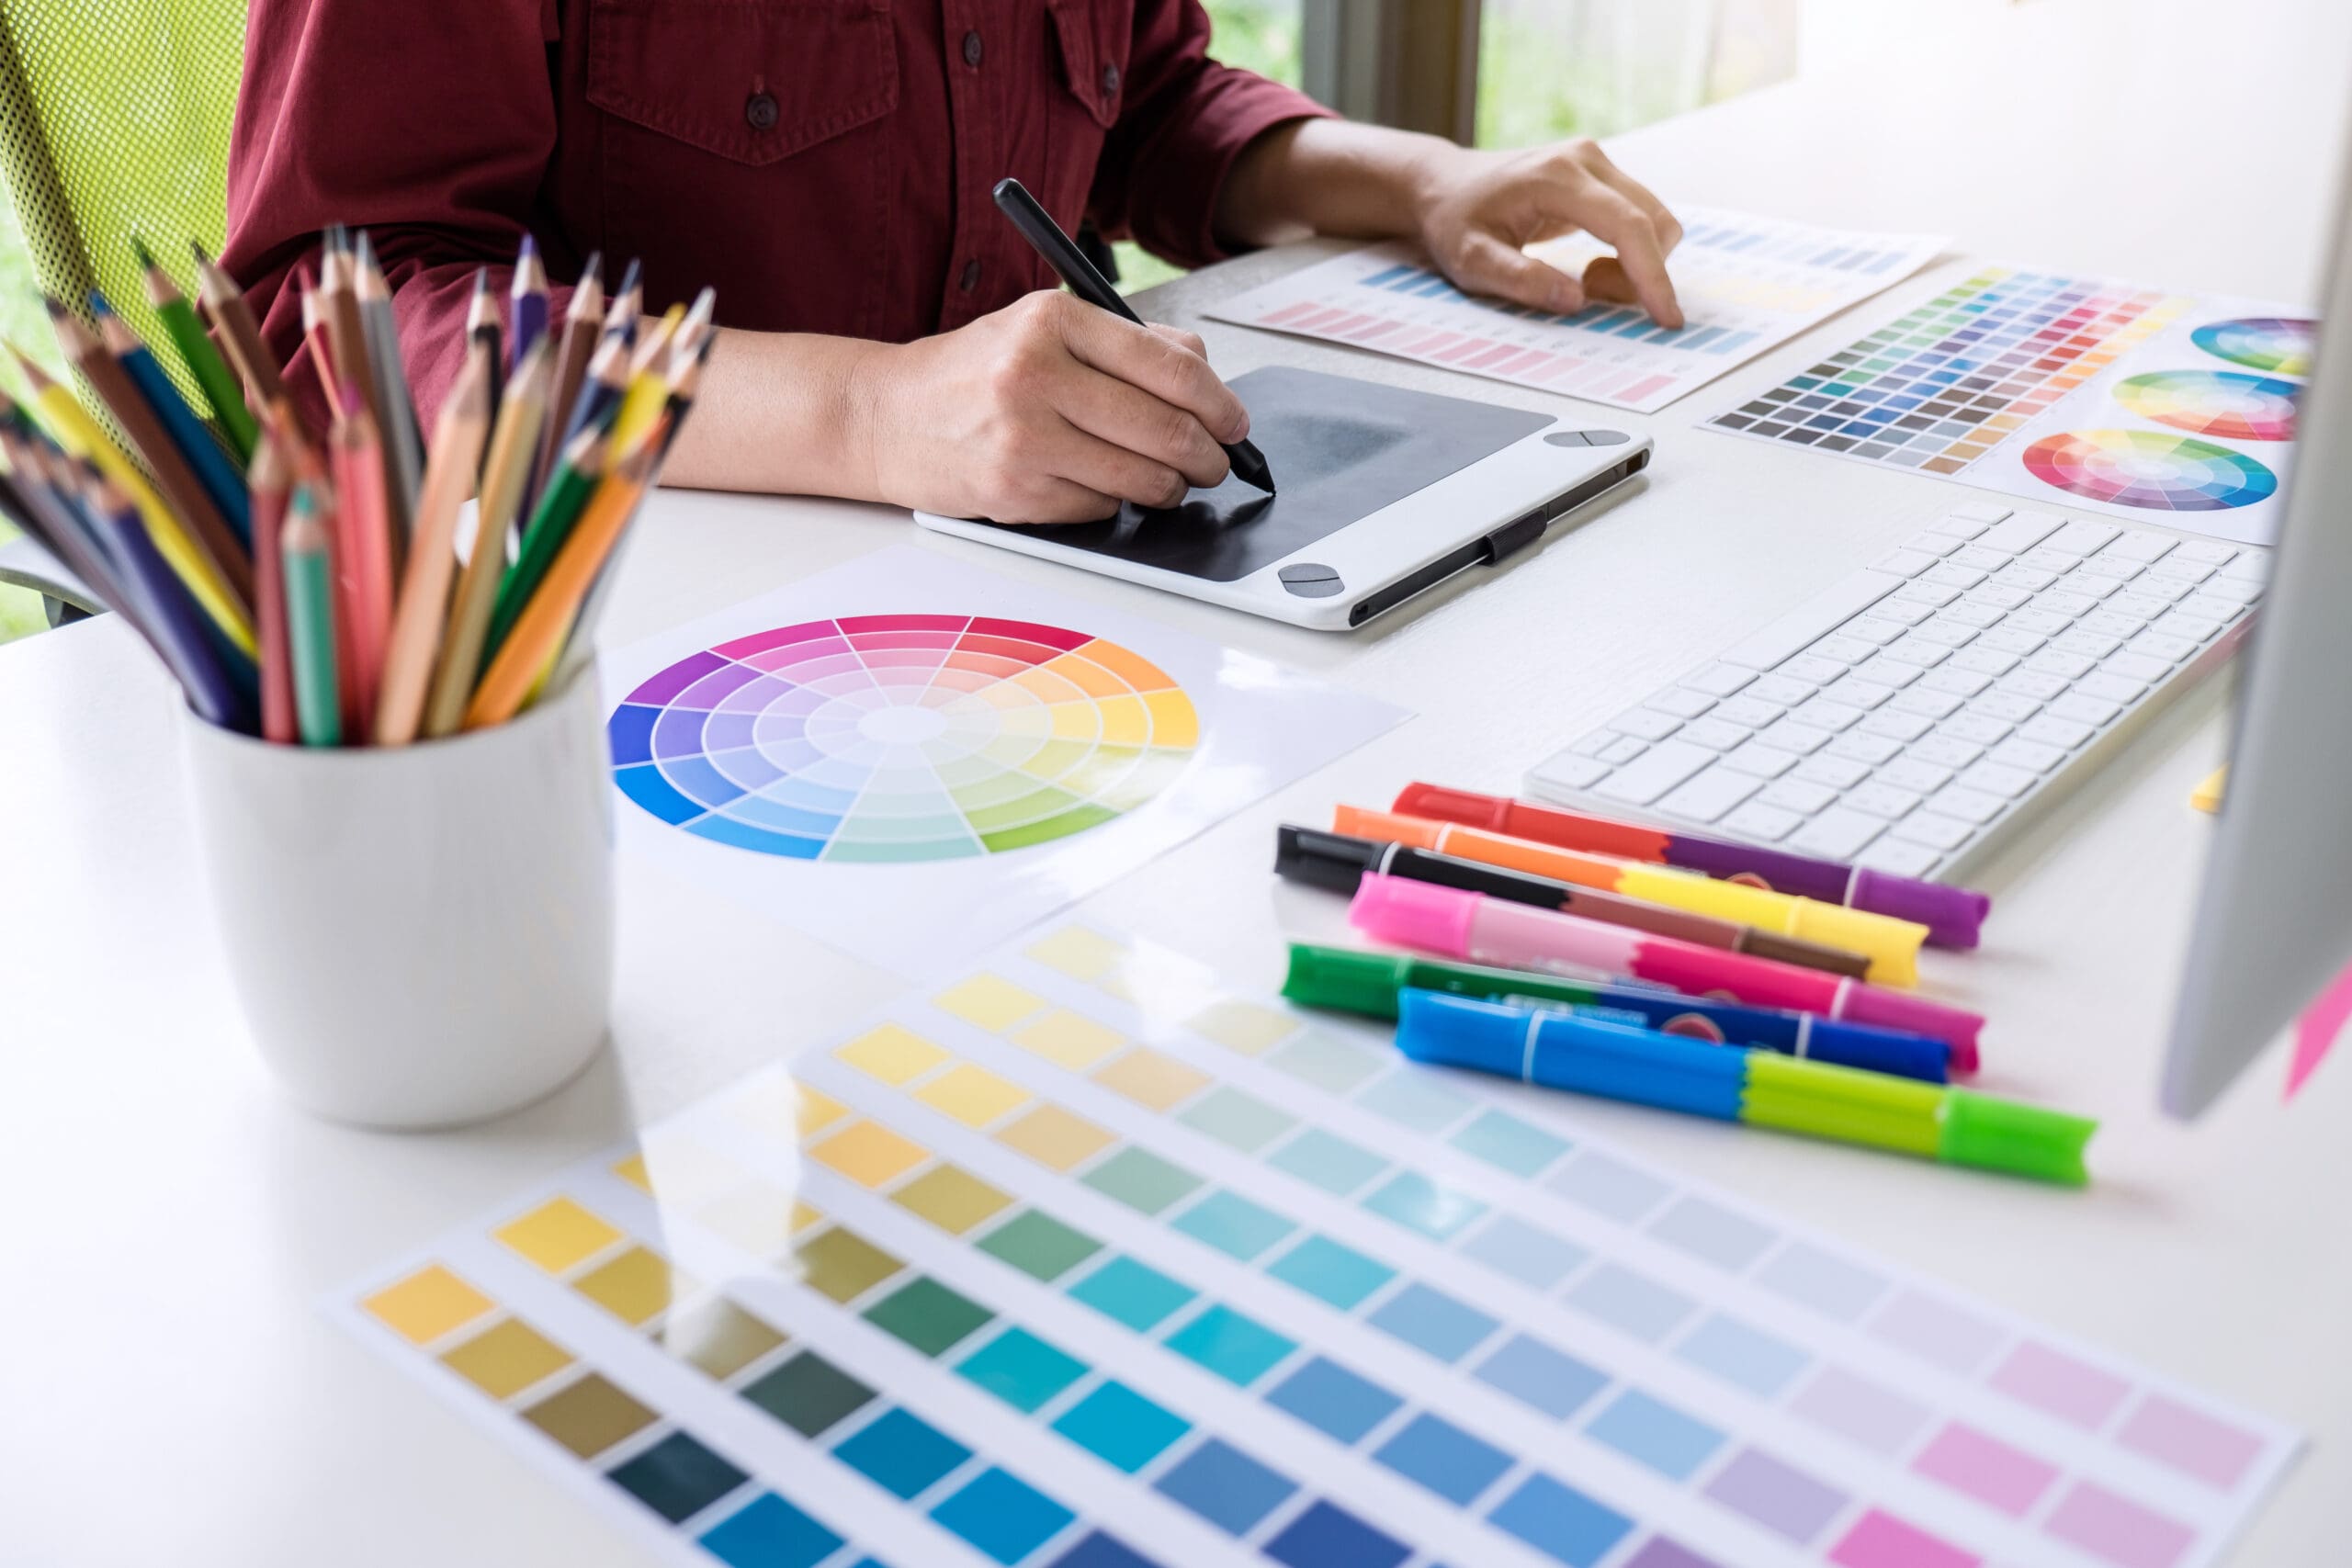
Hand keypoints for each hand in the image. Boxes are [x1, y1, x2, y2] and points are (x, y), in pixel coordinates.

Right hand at [849, 290, 1249, 523]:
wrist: (884, 415)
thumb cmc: (973, 373)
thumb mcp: (1043, 329)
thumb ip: (1126, 342)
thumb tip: (1204, 372)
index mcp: (1055, 321)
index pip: (1171, 366)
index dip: (1220, 403)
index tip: (1235, 423)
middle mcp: (1037, 374)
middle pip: (1166, 429)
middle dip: (1207, 456)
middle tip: (1214, 463)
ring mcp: (1024, 437)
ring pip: (1141, 478)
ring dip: (1168, 488)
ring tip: (1166, 481)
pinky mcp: (1013, 491)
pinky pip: (1099, 507)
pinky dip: (1112, 502)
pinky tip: (1095, 484)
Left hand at [1413, 138, 1684, 326]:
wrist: (1446, 186)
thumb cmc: (1455, 224)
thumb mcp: (1471, 261)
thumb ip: (1519, 280)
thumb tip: (1575, 300)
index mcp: (1556, 177)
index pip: (1626, 225)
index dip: (1652, 274)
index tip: (1667, 317)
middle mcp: (1586, 160)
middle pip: (1653, 221)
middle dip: (1640, 274)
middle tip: (1589, 293)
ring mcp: (1598, 162)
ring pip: (1655, 220)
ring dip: (1636, 264)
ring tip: (1586, 279)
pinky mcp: (1602, 176)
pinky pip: (1641, 218)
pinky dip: (1631, 252)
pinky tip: (1591, 266)